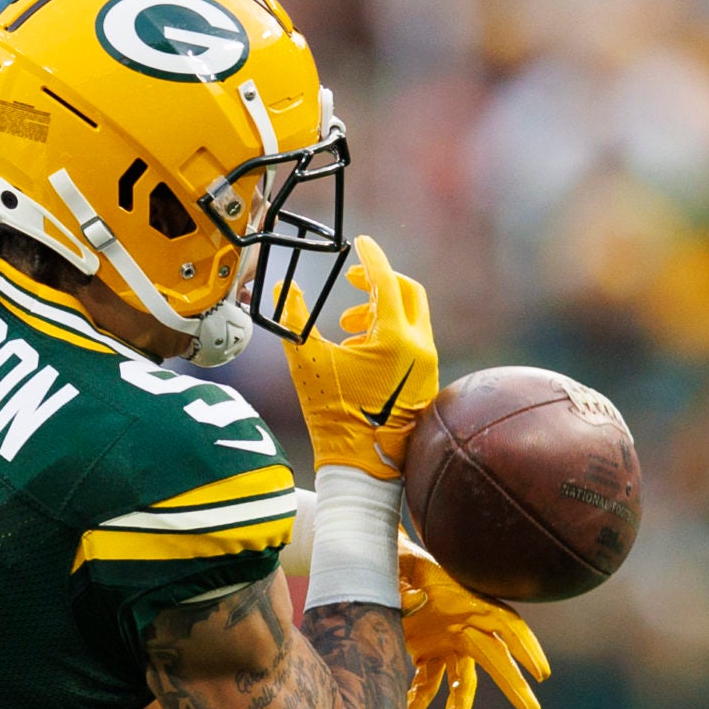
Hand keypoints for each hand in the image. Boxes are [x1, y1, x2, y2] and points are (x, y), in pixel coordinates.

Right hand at [276, 233, 437, 478]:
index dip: (370, 258)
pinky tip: (361, 351)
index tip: (361, 243)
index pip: (385, 281)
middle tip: (353, 284)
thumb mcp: (307, 363)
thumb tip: (281, 290)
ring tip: (348, 327)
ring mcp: (427, 363)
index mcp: (393, 338)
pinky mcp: (426, 379)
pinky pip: (412, 339)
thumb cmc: (334, 416)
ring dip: (380, 310)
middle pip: (408, 292)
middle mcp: (418, 346)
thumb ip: (294, 321)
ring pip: (410, 316)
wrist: (365, 465)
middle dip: (380, 281)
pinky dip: (388, 332)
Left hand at [401, 540, 548, 708]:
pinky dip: (417, 704)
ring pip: (460, 684)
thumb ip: (409, 587)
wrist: (381, 560)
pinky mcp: (426, 653)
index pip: (508, 626)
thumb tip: (415, 604)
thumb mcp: (405, 568)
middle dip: (513, 687)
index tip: (543, 671)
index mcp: (469, 604)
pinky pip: (425, 684)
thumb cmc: (401, 561)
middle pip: (494, 662)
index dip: (527, 646)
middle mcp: (464, 627)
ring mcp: (446, 643)